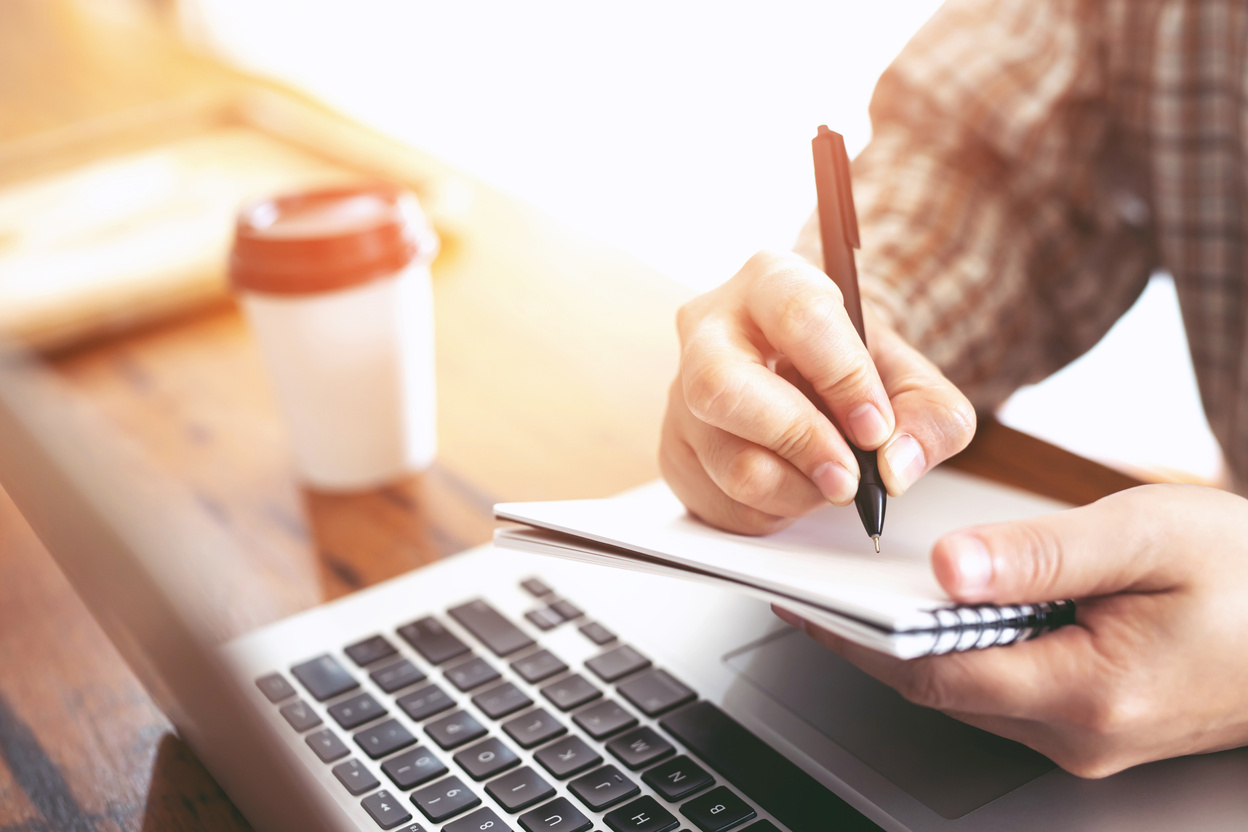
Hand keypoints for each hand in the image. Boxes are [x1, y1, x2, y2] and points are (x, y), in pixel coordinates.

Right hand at [660, 249, 974, 533]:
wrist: (810, 378)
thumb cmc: (852, 368)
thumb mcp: (912, 380)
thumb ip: (931, 417)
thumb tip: (895, 466)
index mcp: (772, 281)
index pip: (799, 318)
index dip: (844, 379)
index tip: (876, 428)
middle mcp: (710, 327)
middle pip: (724, 388)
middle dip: (799, 442)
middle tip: (849, 477)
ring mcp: (682, 390)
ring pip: (729, 460)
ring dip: (796, 489)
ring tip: (830, 479)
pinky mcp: (675, 448)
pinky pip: (721, 500)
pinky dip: (773, 510)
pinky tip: (795, 484)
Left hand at [777, 484, 1247, 777]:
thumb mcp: (1146, 538)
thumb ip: (1041, 555)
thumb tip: (947, 567)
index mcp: (1087, 693)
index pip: (931, 674)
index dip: (856, 639)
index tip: (805, 602)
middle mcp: (1079, 733)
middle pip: (940, 687)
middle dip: (872, 640)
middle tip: (816, 588)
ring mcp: (1086, 737)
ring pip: (968, 691)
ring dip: (913, 644)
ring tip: (860, 590)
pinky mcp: (1094, 722)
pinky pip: (1003, 689)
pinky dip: (960, 649)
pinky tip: (940, 608)